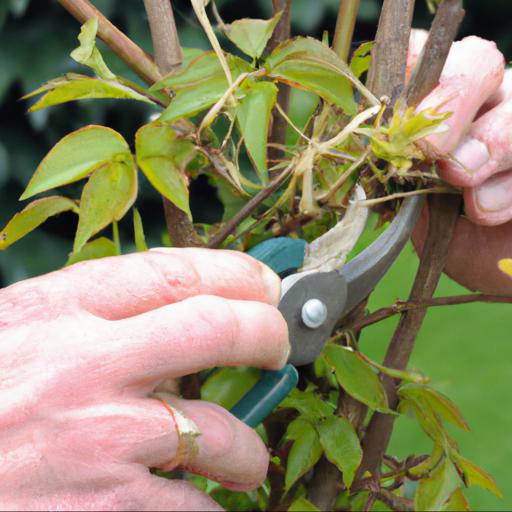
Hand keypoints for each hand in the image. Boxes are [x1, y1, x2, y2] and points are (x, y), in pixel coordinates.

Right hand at [0, 249, 288, 510]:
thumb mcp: (21, 331)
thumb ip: (95, 321)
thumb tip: (178, 321)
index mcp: (62, 311)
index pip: (176, 272)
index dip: (237, 272)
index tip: (265, 283)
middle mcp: (87, 367)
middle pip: (216, 329)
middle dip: (265, 333)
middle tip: (278, 346)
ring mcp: (99, 442)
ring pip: (217, 434)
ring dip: (246, 450)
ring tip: (246, 461)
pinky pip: (189, 510)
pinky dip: (206, 509)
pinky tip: (195, 505)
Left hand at [408, 30, 511, 293]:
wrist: (497, 270)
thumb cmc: (448, 236)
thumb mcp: (413, 210)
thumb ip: (399, 179)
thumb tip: (379, 155)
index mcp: (436, 111)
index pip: (421, 59)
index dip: (407, 70)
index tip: (392, 114)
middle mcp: (483, 105)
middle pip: (477, 62)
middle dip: (453, 100)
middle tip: (433, 149)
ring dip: (489, 141)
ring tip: (463, 183)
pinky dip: (509, 184)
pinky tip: (485, 212)